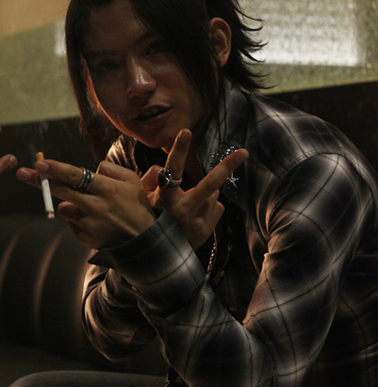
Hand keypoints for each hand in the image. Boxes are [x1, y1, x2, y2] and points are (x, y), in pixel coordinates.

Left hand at [17, 159, 155, 248]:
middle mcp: (96, 206)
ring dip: (69, 203)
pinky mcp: (86, 238)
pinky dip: (76, 219)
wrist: (145, 240)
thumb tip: (90, 167)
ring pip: (63, 207)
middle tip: (23, 173)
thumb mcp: (132, 180)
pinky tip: (93, 220)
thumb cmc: (136, 205)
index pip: (76, 175)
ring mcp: (90, 224)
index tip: (40, 163)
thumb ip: (110, 169)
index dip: (56, 169)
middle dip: (40, 181)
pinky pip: (71, 223)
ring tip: (89, 206)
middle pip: (61, 191)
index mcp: (107, 189)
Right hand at [142, 129, 247, 249]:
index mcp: (164, 198)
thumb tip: (162, 170)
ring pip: (213, 195)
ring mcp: (196, 222)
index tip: (186, 131)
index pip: (171, 169)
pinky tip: (197, 216)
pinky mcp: (206, 231)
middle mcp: (181, 210)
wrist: (157, 255)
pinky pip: (216, 208)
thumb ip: (151, 179)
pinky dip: (210, 208)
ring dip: (206, 195)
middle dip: (227, 167)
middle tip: (244, 152)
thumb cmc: (150, 218)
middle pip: (209, 185)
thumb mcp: (144, 198)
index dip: (178, 150)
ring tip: (190, 207)